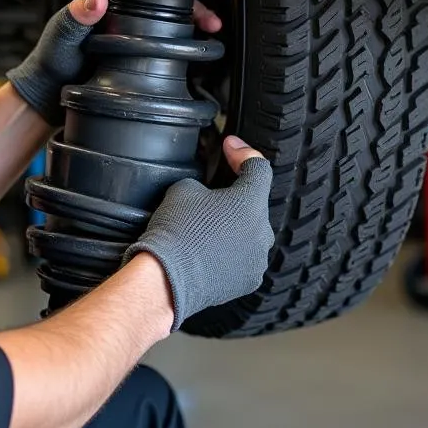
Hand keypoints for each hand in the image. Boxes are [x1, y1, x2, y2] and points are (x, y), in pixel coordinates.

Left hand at [8, 0, 219, 125]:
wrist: (46, 99)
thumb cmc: (49, 64)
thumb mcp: (60, 39)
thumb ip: (75, 19)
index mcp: (107, 3)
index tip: (196, 4)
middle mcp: (122, 17)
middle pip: (167, 6)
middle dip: (194, 11)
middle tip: (212, 23)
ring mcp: (130, 39)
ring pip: (169, 28)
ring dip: (191, 32)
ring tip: (208, 40)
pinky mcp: (134, 61)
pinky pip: (163, 50)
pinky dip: (181, 52)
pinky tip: (191, 59)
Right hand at [123, 135, 273, 330]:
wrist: (165, 279)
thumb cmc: (175, 232)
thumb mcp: (184, 188)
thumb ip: (204, 183)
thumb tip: (207, 193)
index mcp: (251, 203)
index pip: (258, 167)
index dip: (242, 153)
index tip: (230, 147)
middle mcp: (262, 232)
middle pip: (254, 204)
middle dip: (234, 196)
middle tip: (208, 195)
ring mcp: (257, 259)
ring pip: (249, 232)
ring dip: (233, 226)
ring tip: (205, 228)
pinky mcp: (248, 280)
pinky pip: (244, 256)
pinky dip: (229, 250)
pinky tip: (207, 249)